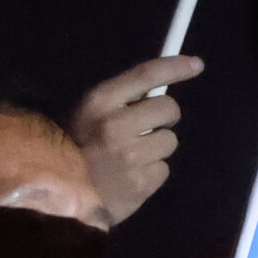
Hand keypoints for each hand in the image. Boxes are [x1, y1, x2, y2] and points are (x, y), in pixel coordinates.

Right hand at [72, 56, 204, 222]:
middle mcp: (115, 126)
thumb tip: (163, 85)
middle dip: (164, 117)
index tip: (196, 65)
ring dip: (157, 147)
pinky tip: (131, 175)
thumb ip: (122, 100)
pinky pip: (163, 169)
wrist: (61, 193)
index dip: (174, 67)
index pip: (145, 75)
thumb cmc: (76, 147)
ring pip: (170, 141)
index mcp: (99, 102)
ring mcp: (129, 157)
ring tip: (132, 156)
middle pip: (168, 108)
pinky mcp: (140, 184)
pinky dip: (151, 172)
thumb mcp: (89, 113)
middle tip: (148, 127)